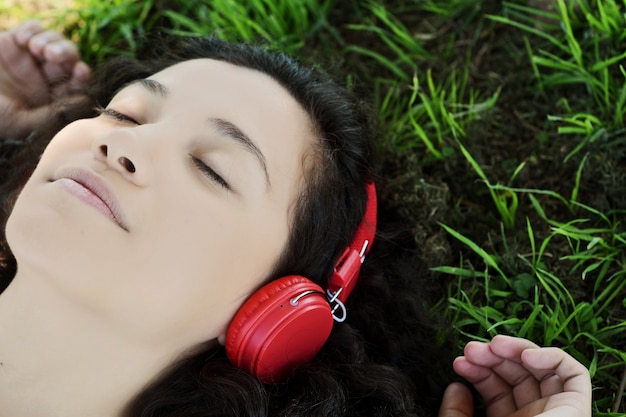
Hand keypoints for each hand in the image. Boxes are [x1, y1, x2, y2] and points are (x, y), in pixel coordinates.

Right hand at [0, 20, 90, 137]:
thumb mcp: (21, 123)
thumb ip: (52, 114)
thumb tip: (84, 99)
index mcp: (54, 97)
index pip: (77, 83)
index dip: (82, 76)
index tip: (81, 71)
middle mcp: (46, 76)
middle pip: (70, 58)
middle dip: (66, 53)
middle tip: (53, 55)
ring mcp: (31, 58)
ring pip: (54, 40)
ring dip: (51, 40)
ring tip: (37, 48)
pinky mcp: (13, 42)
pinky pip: (32, 28)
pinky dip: (32, 30)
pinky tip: (23, 40)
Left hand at [438, 335, 591, 416]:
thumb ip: (455, 414)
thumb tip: (456, 387)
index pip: (495, 388)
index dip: (478, 370)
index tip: (460, 362)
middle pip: (516, 375)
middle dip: (493, 355)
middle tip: (472, 349)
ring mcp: (555, 414)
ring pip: (542, 369)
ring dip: (517, 350)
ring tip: (494, 345)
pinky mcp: (577, 410)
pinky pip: (574, 375)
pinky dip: (552, 357)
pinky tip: (525, 356)